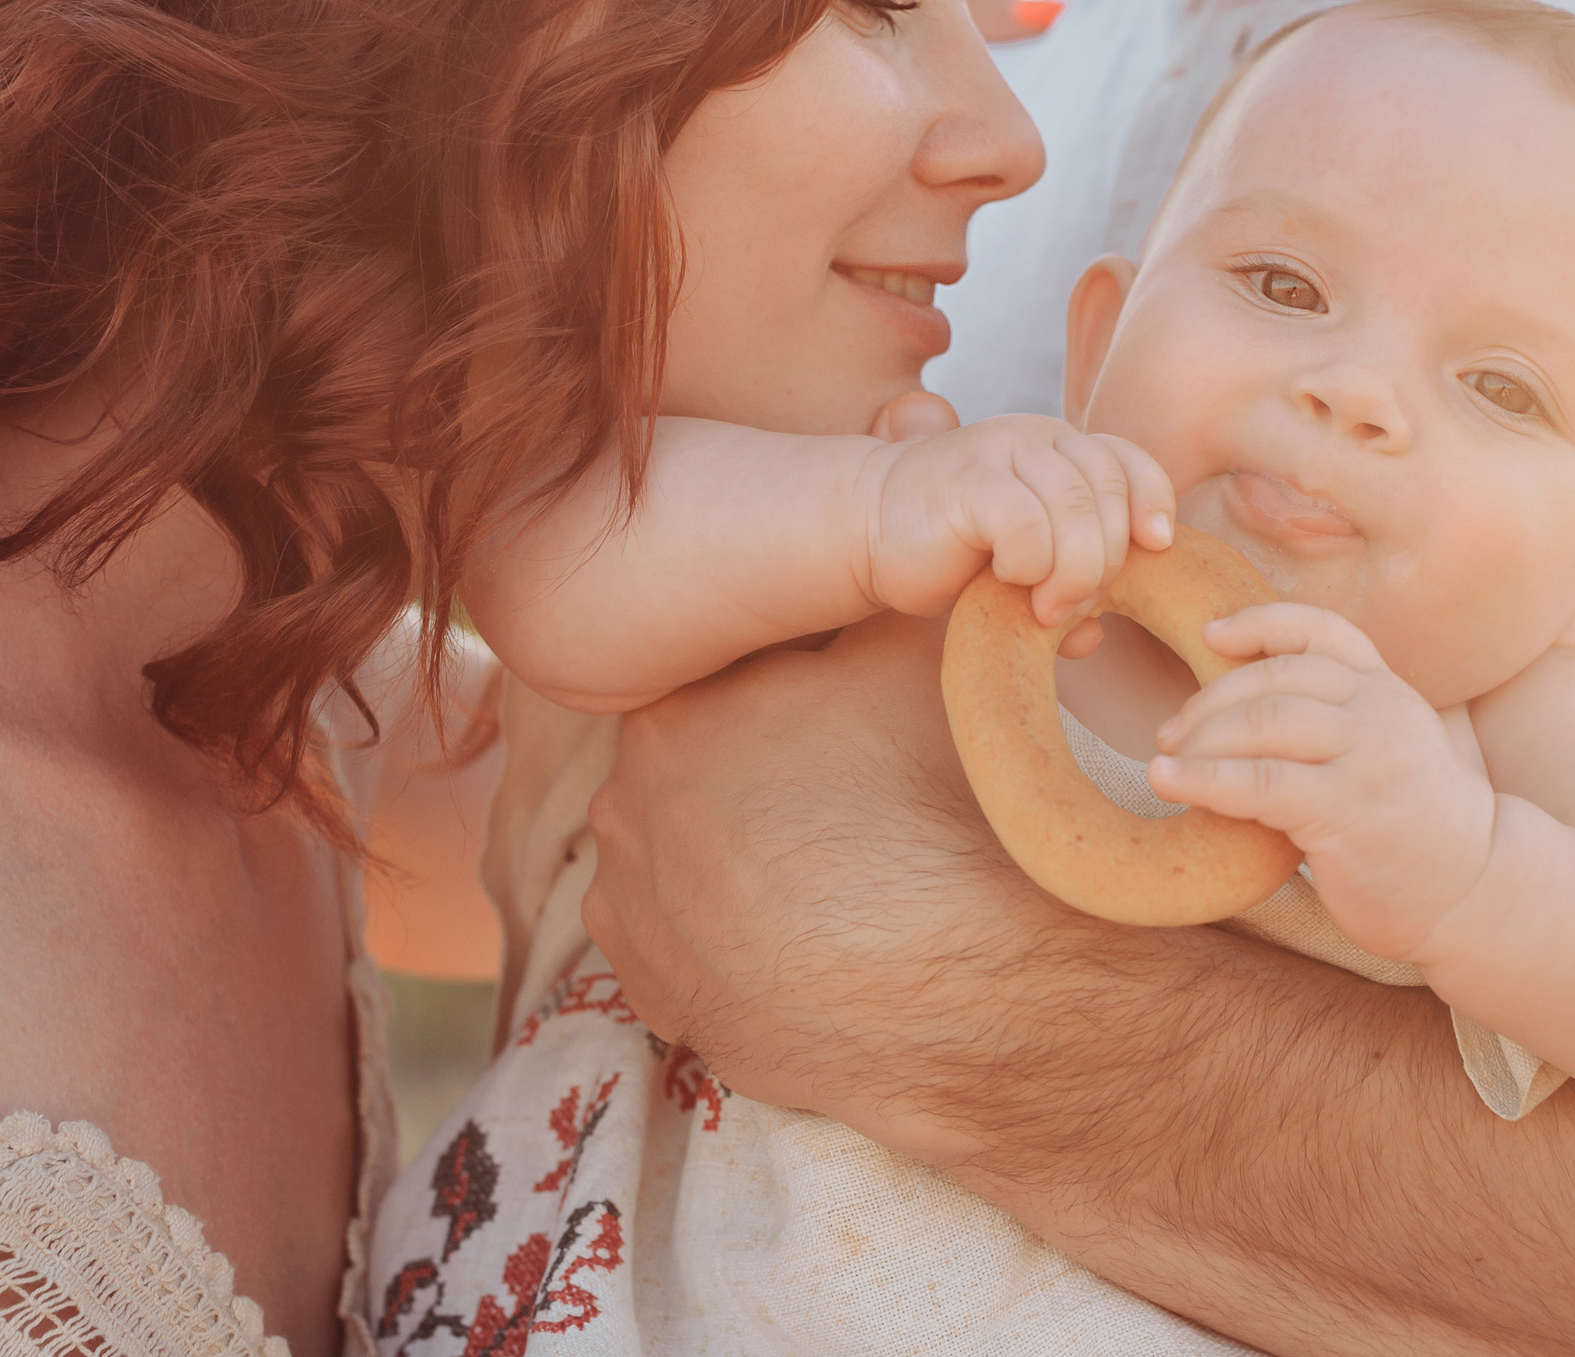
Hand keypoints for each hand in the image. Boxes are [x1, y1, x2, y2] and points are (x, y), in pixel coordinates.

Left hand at [581, 611, 1051, 1149]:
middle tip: (846, 803)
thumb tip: (891, 566)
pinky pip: (688, 960)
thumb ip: (874, 601)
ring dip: (734, 869)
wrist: (952, 979)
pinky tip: (803, 944)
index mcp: (667, 720)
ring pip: (681, 870)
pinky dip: (733, 951)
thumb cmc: (925, 803)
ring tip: (833, 880)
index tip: (842, 729)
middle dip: (753, 785)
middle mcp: (622, 817)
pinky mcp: (664, 1008)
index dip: (787, 705)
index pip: (720, 693)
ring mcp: (634, 922)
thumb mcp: (910, 653)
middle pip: (691, 780)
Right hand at [857, 411, 1174, 627]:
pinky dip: (1029, 563)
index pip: (1128, 461)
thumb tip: (1092, 639)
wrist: (864, 531)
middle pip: (1110, 491)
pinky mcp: (967, 479)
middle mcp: (1036, 437)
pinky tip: (1005, 579)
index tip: (1153, 549)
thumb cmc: (947, 553)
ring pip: (1076, 509)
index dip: (1151, 502)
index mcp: (1058, 448)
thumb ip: (1063, 596)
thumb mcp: (1020, 574)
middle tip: (1073, 604)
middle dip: (1106, 560)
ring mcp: (1000, 451)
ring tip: (1044, 608)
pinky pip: (1027, 522)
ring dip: (1072, 572)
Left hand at [1147, 602, 1497, 964]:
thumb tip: (1235, 712)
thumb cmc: (1411, 825)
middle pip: (1274, 678)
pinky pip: (1259, 782)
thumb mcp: (1385, 749)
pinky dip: (1203, 778)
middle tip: (1171, 733)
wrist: (1474, 891)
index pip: (1318, 630)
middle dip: (1209, 702)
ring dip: (1200, 739)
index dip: (1258, 623)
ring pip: (1263, 722)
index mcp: (1385, 689)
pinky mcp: (1347, 809)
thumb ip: (1333, 719)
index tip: (1209, 634)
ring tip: (1163, 761)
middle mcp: (1380, 710)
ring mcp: (1368, 757)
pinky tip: (1170, 782)